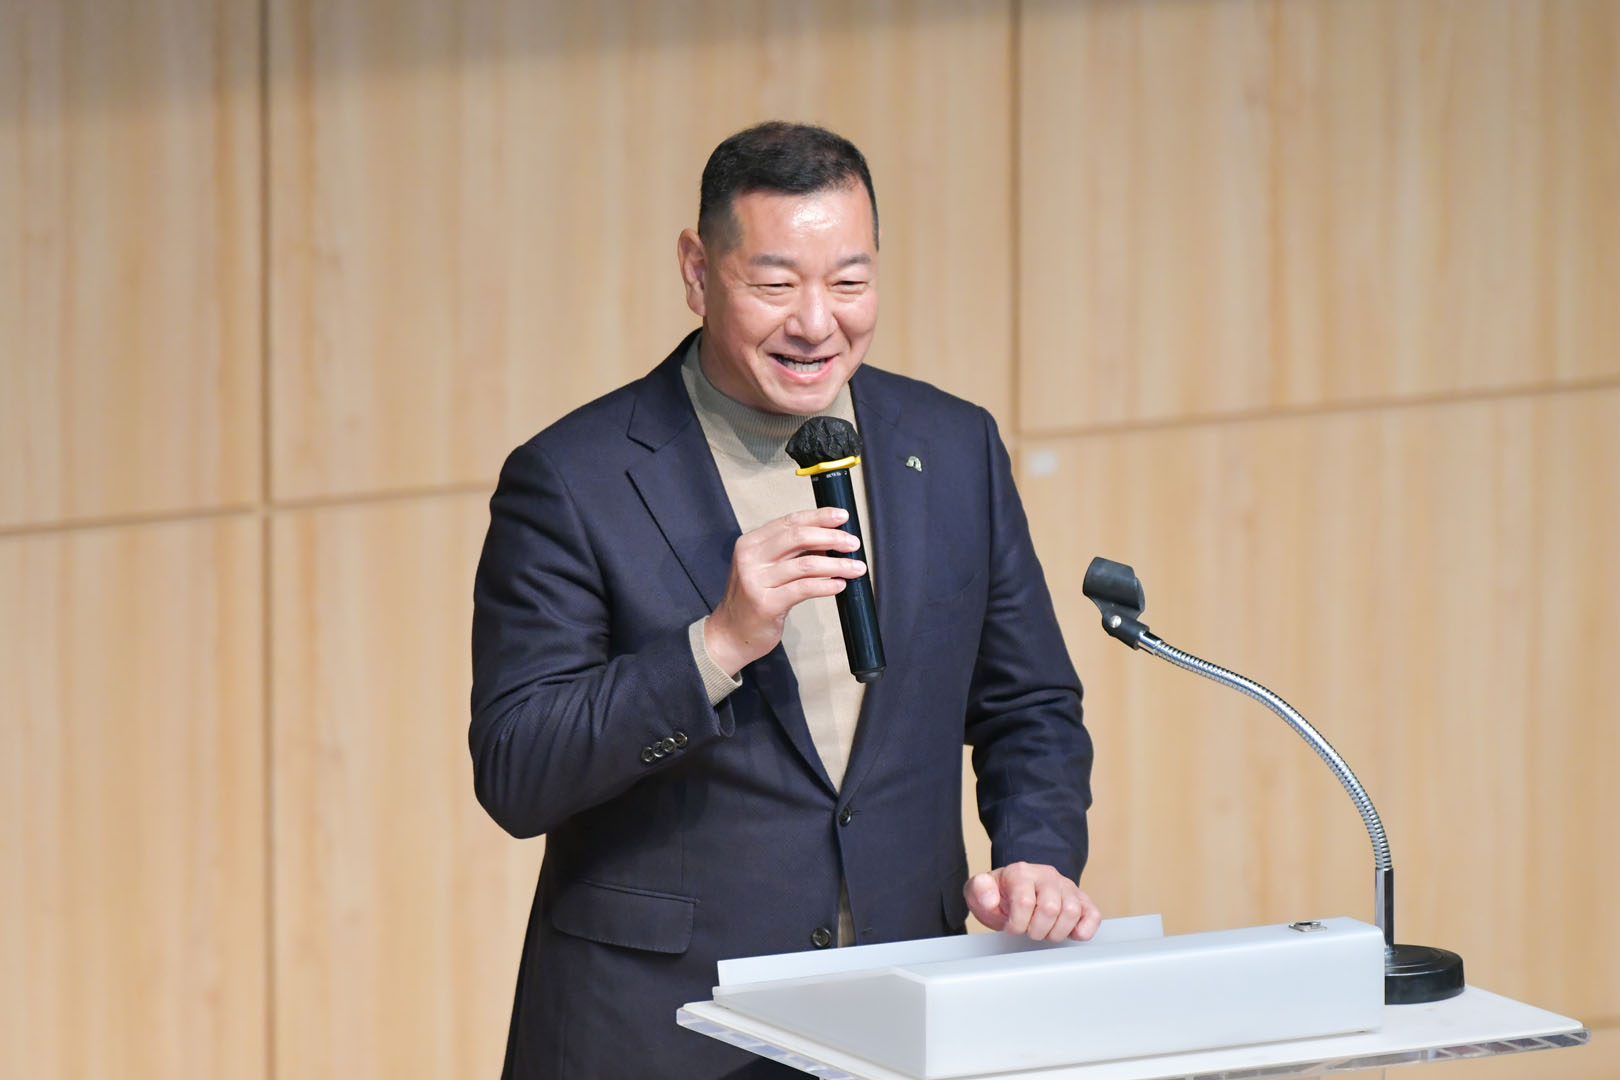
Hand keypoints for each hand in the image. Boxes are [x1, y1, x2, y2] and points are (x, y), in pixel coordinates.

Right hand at [703, 507, 865, 675]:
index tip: (842, 516)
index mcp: (750, 543)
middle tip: (853, 543)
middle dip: (831, 537)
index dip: (818, 516)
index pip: (789, 521)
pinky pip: (804, 589)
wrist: (730, 634)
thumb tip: (829, 541)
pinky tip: (840, 585)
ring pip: (806, 564)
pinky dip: (826, 585)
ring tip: (856, 568)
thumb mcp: (765, 569)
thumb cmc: (752, 601)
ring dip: (837, 565)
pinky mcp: (766, 603)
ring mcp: (756, 581)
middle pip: (798, 537)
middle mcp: (750, 558)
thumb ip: (791, 553)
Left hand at [964, 862, 1100, 941]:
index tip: (1011, 928)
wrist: (1016, 891)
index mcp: (1021, 872)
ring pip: (1072, 911)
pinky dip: (1085, 929)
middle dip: (1037, 930)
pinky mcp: (1082, 900)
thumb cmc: (999, 895)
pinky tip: (1070, 934)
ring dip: (1057, 932)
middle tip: (1029, 931)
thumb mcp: (979, 891)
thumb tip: (991, 899)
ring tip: (1045, 932)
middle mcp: (1047, 876)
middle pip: (1051, 908)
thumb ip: (979, 890)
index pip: (1025, 901)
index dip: (1017, 924)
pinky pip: (1093, 915)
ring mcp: (1067, 887)